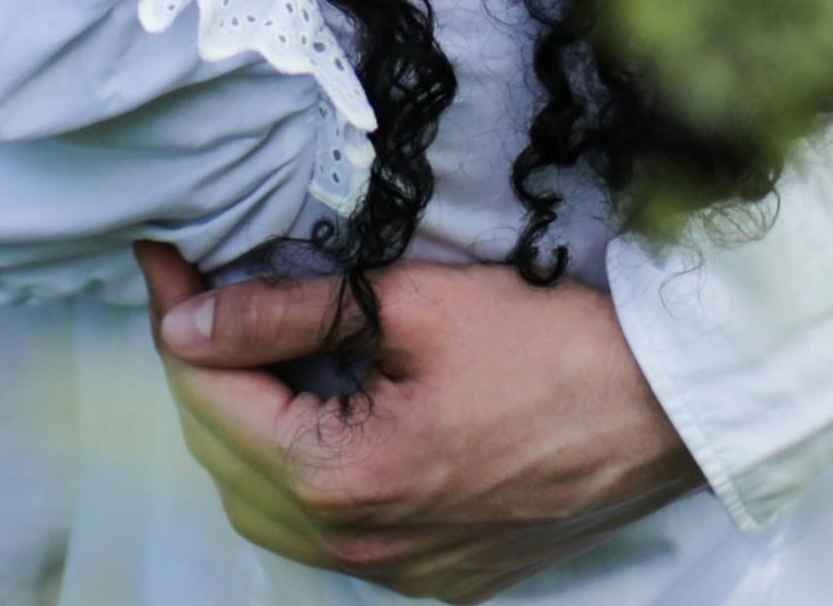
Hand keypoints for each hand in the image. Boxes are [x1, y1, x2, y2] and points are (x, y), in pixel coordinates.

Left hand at [135, 243, 703, 598]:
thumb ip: (290, 315)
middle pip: (225, 461)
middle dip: (200, 375)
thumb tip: (194, 318)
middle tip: (201, 296)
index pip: (212, 399)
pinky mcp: (438, 572)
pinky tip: (315, 417)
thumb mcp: (412, 304)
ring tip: (250, 353)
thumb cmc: (555, 344)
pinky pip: (328, 536)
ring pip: (266, 512)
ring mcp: (402, 568)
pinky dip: (297, 479)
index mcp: (347, 477)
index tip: (164, 260)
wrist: (668, 408)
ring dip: (240, 435)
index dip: (178, 320)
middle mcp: (364, 542)